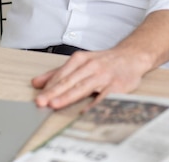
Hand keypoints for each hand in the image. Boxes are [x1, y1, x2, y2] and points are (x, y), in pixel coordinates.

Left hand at [32, 46, 150, 109]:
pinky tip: (85, 112)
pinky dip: (94, 104)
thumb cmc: (104, 61)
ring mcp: (103, 75)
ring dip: (68, 96)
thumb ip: (58, 72)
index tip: (38, 96)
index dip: (49, 86)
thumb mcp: (80, 61)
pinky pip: (103, 96)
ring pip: (83, 87)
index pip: (61, 74)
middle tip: (40, 101)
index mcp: (80, 59)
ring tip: (55, 104)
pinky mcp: (116, 85)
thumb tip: (37, 83)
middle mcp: (91, 66)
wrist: (131, 56)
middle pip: (69, 81)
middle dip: (54, 92)